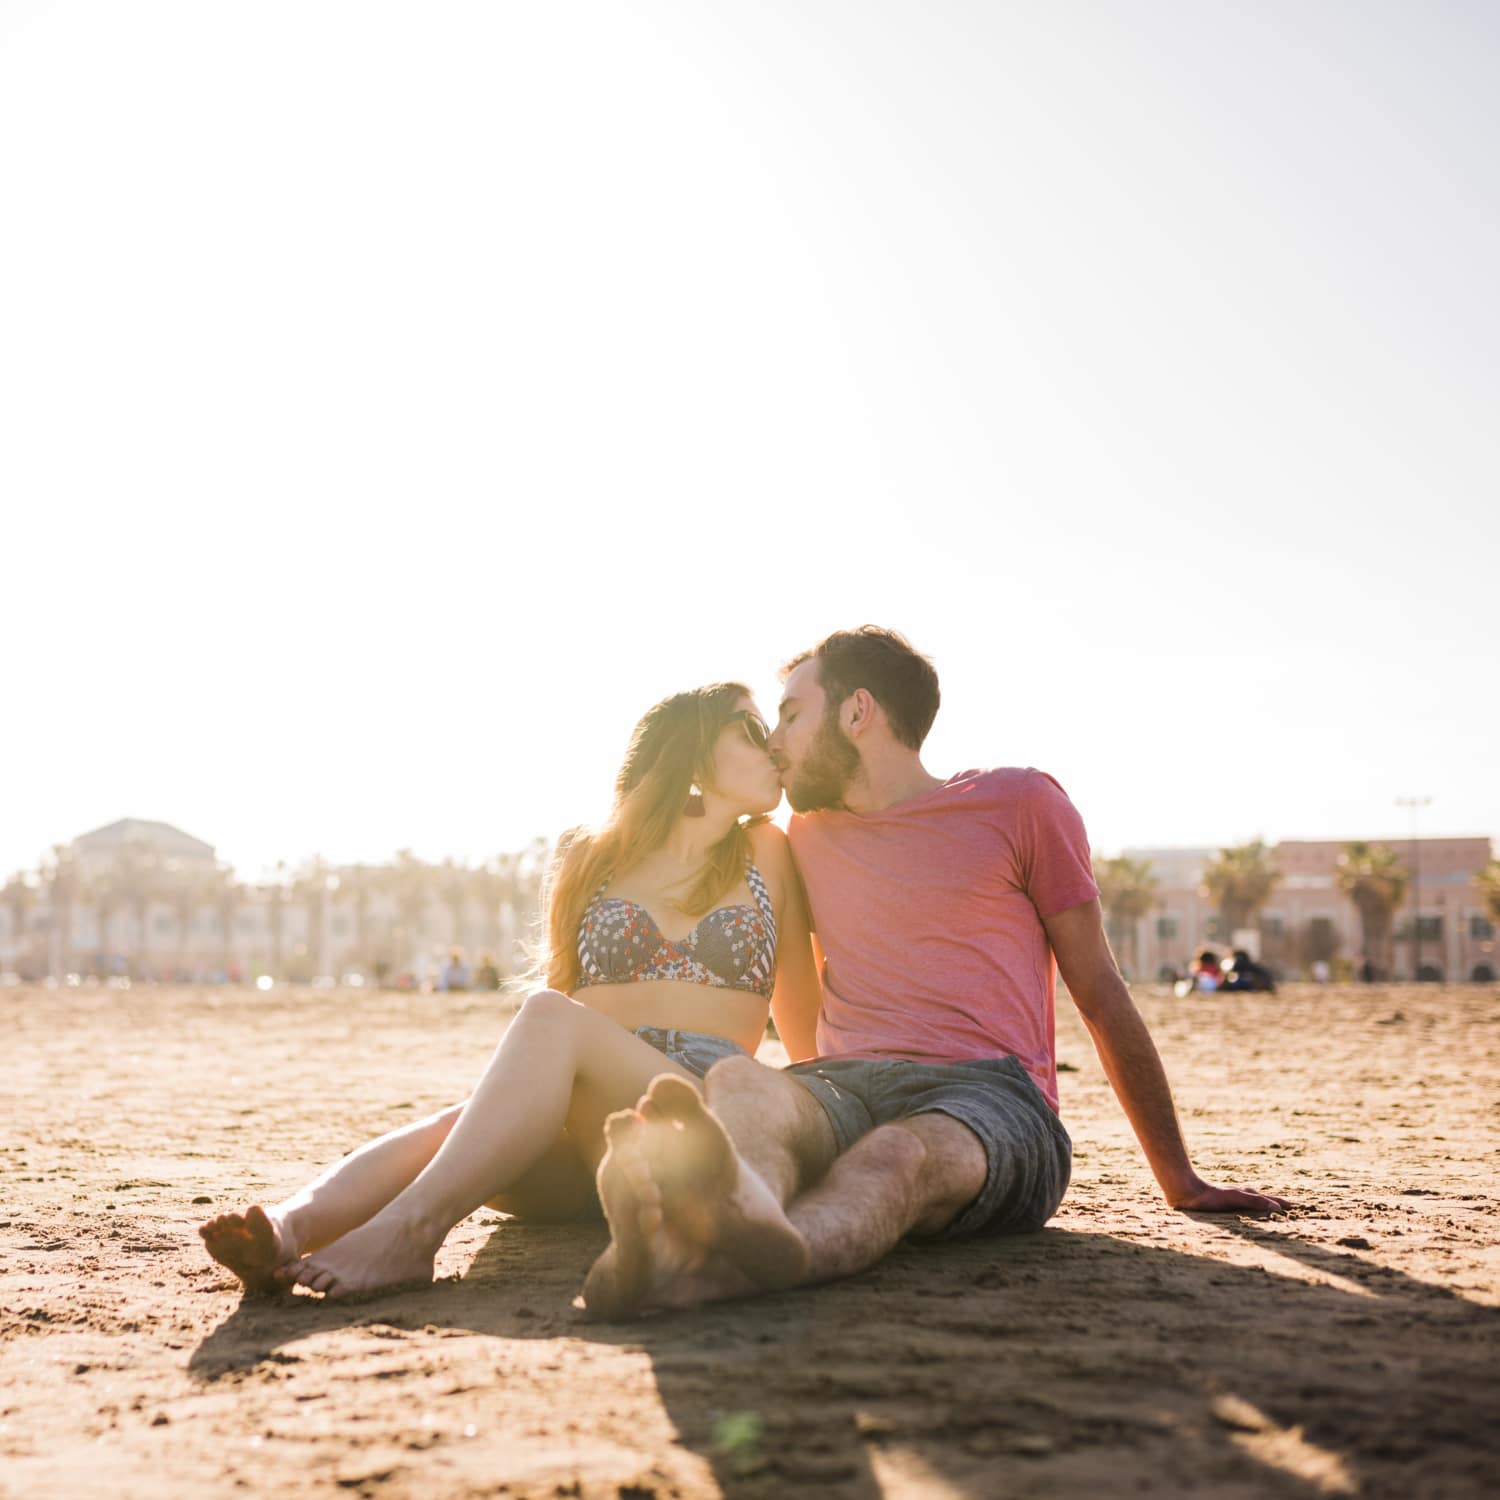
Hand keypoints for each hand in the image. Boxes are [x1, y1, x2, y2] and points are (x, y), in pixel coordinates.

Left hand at [1169, 1180, 1291, 1215]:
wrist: (1188, 1193)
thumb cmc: (1212, 1197)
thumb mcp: (1236, 1198)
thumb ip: (1255, 1202)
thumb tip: (1277, 1208)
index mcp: (1249, 1195)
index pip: (1272, 1200)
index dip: (1285, 1204)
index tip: (1300, 1207)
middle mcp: (1244, 1197)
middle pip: (1265, 1201)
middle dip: (1279, 1205)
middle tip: (1293, 1209)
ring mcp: (1235, 1202)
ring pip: (1255, 1204)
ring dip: (1267, 1208)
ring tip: (1276, 1213)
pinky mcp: (1225, 1207)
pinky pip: (1244, 1210)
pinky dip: (1253, 1212)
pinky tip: (1250, 1217)